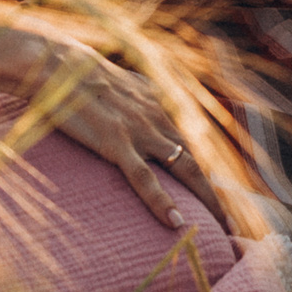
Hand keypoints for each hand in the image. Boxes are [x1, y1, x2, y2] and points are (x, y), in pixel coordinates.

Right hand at [18, 39, 228, 230]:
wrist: (58, 66)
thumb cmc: (84, 76)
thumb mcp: (125, 83)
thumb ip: (143, 98)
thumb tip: (154, 106)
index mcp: (160, 105)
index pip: (194, 143)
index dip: (212, 170)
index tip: (226, 195)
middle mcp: (158, 118)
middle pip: (198, 159)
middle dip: (218, 191)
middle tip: (233, 219)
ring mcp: (139, 131)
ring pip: (183, 168)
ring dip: (204, 198)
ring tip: (219, 226)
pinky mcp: (116, 143)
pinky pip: (144, 178)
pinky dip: (161, 201)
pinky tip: (174, 222)